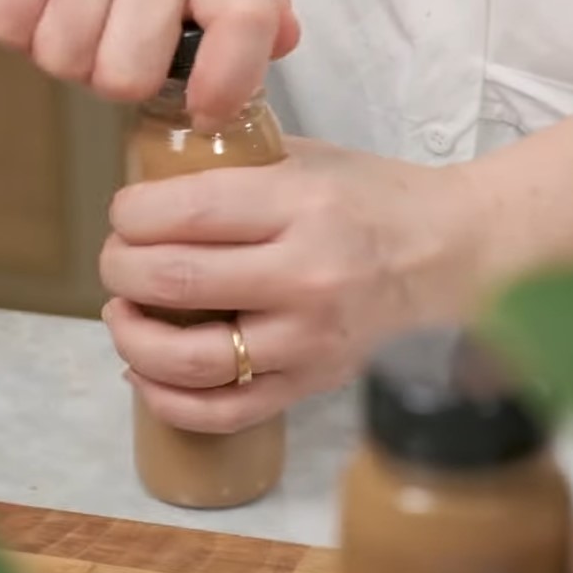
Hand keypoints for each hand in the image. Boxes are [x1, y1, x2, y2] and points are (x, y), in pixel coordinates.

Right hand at [0, 0, 299, 127]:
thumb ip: (252, 6)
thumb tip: (282, 36)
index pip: (241, 21)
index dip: (223, 84)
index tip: (205, 108)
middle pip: (125, 76)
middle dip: (118, 78)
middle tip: (121, 47)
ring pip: (63, 57)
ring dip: (69, 54)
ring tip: (83, 18)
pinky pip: (9, 25)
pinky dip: (19, 26)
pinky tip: (43, 0)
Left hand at [99, 138, 483, 432]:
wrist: (453, 256)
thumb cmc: (378, 201)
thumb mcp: (310, 160)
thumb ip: (235, 167)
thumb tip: (152, 183)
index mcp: (303, 207)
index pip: (184, 212)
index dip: (129, 214)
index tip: (125, 214)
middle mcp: (306, 277)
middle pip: (173, 280)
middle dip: (120, 269)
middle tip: (119, 260)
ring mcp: (308, 340)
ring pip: (188, 359)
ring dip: (132, 337)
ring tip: (124, 315)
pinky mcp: (312, 383)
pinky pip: (223, 412)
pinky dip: (167, 399)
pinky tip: (146, 373)